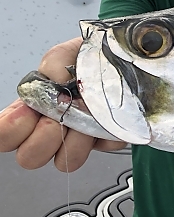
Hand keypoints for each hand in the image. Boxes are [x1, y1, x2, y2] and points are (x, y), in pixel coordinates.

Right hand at [0, 37, 125, 171]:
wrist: (119, 61)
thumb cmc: (85, 59)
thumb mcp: (63, 54)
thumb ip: (54, 64)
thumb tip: (58, 80)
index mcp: (31, 110)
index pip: (4, 136)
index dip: (10, 130)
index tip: (29, 111)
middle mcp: (50, 130)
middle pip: (30, 158)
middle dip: (45, 137)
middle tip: (60, 116)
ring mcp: (78, 139)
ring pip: (67, 161)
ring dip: (78, 138)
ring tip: (89, 114)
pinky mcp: (105, 140)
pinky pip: (105, 147)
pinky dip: (109, 130)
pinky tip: (110, 114)